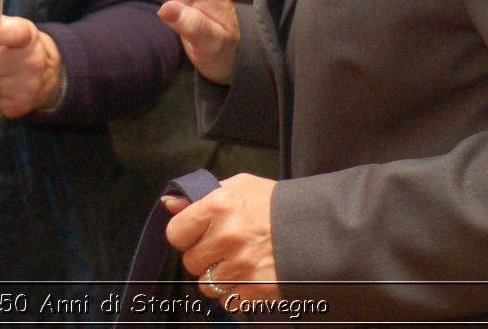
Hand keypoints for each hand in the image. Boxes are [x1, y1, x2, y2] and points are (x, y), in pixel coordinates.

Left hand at [164, 172, 280, 302]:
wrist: (318, 227)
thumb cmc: (275, 205)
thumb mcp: (239, 187)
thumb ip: (201, 196)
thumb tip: (169, 204)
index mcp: (219, 206)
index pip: (176, 233)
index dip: (186, 236)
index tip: (198, 234)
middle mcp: (227, 236)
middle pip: (191, 262)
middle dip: (205, 257)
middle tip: (226, 247)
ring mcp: (242, 265)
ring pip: (207, 286)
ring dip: (220, 278)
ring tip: (240, 261)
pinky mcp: (256, 289)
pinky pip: (228, 301)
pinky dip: (237, 293)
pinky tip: (251, 275)